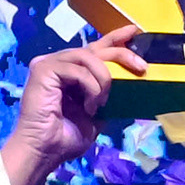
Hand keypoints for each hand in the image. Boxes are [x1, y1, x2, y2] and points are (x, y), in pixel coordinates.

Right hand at [7, 24, 146, 176]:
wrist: (45, 151)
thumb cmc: (66, 138)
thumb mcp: (96, 114)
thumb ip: (107, 97)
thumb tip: (129, 85)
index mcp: (71, 72)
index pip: (95, 49)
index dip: (115, 39)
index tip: (134, 32)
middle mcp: (59, 63)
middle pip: (94, 48)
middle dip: (121, 54)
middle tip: (140, 67)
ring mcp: (49, 64)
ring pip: (87, 56)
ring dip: (103, 79)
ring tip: (102, 102)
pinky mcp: (43, 69)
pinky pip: (77, 70)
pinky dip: (89, 87)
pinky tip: (89, 106)